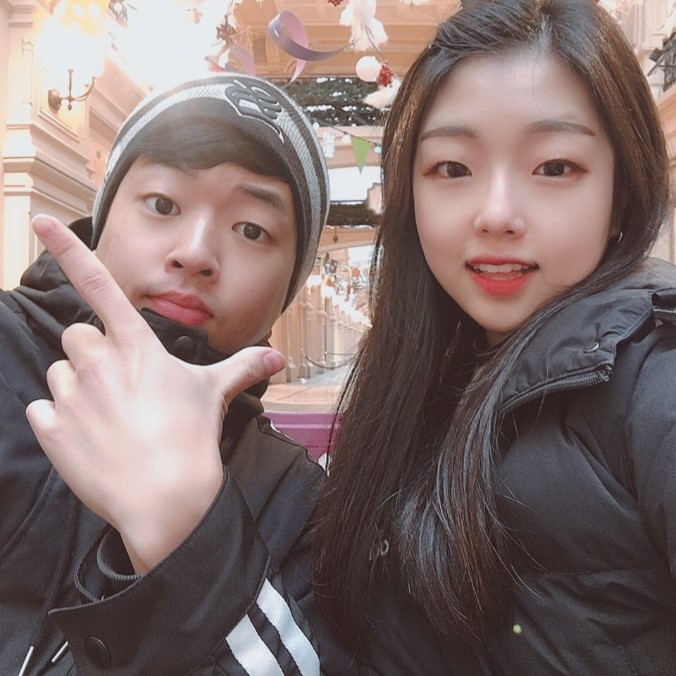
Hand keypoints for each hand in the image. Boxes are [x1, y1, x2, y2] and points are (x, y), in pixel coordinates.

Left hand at [25, 215, 284, 572]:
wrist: (166, 498)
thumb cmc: (192, 438)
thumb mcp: (215, 394)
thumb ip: (243, 366)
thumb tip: (278, 357)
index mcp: (135, 346)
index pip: (98, 284)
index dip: (68, 248)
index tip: (39, 219)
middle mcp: (97, 361)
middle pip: (76, 336)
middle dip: (92, 353)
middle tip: (119, 385)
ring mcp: (70, 396)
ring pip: (59, 373)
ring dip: (76, 388)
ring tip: (109, 418)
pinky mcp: (51, 430)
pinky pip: (42, 410)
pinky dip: (60, 421)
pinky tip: (90, 440)